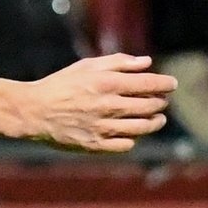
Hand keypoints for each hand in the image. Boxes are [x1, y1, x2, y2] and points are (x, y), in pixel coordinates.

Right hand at [20, 54, 176, 151]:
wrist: (34, 111)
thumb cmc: (61, 85)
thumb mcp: (87, 66)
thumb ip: (118, 62)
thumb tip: (147, 62)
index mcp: (106, 83)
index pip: (148, 84)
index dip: (165, 84)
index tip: (172, 84)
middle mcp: (107, 106)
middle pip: (148, 106)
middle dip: (160, 103)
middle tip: (163, 101)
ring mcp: (102, 127)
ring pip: (141, 127)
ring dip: (154, 122)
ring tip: (158, 119)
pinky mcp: (96, 145)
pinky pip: (125, 144)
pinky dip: (134, 138)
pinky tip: (135, 132)